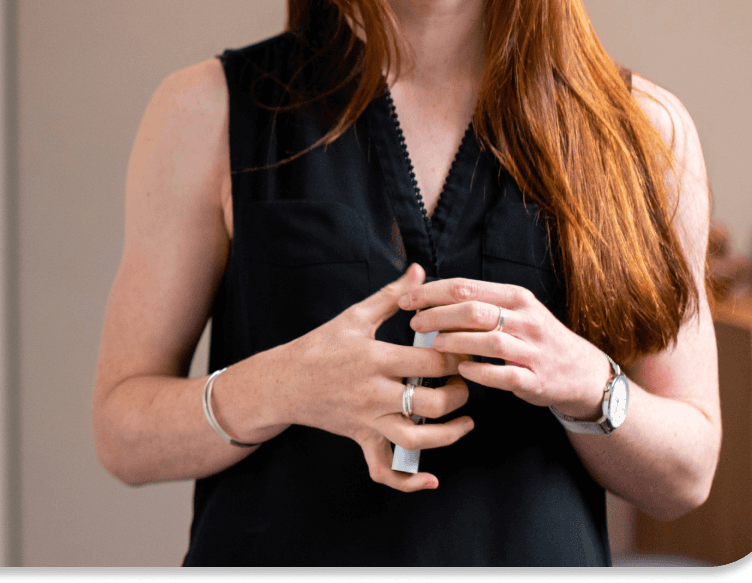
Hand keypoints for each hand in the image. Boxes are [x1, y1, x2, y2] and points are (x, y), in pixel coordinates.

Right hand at [282, 263, 473, 489]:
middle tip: (467, 381)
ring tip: (465, 421)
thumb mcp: (354, 316)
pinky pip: (385, 470)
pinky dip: (408, 482)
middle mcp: (374, 393)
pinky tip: (431, 479)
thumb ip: (391, 295)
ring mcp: (368, 420)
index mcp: (375, 358)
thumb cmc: (320, 345)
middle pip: (432, 404)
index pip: (430, 363)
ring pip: (417, 440)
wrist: (284, 381)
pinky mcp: (361, 439)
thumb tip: (419, 271)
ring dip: (449, 435)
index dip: (457, 357)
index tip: (467, 349)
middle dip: (460, 394)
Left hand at [399, 277, 613, 419]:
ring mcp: (532, 349)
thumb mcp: (515, 310)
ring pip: (488, 340)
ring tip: (433, 344)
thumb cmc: (535, 337)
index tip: (407, 299)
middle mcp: (525, 319)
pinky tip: (461, 369)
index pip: (466, 287)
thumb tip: (431, 294)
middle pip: (473, 310)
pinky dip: (480, 371)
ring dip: (455, 341)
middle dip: (438, 315)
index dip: (432, 292)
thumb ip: (480, 301)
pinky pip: (504, 374)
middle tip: (414, 323)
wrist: (581, 372)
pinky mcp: (535, 378)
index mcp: (515, 297)